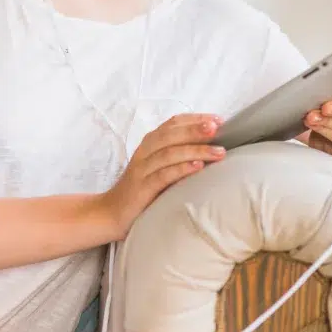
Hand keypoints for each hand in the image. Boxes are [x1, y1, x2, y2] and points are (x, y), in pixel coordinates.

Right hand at [102, 113, 225, 238]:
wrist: (112, 212)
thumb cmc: (142, 188)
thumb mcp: (158, 166)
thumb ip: (176, 154)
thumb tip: (211, 146)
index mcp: (150, 143)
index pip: (172, 123)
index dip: (195, 119)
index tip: (218, 119)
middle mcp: (145, 152)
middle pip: (171, 135)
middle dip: (195, 129)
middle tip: (216, 128)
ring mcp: (142, 169)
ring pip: (169, 153)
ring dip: (196, 150)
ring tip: (219, 152)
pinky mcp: (142, 188)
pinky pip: (163, 175)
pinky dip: (181, 169)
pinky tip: (198, 166)